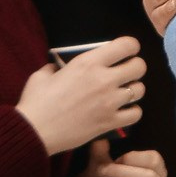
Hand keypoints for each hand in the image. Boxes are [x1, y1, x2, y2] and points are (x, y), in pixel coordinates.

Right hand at [15, 36, 146, 154]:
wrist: (35, 131)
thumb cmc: (36, 101)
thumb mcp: (43, 74)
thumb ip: (57, 67)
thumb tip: (60, 68)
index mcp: (88, 62)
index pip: (127, 45)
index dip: (131, 46)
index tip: (126, 51)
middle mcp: (103, 79)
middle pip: (139, 67)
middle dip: (135, 67)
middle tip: (125, 72)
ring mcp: (109, 102)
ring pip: (140, 90)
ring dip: (133, 89)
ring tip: (123, 92)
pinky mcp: (110, 122)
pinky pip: (135, 114)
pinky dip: (132, 111)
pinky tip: (122, 110)